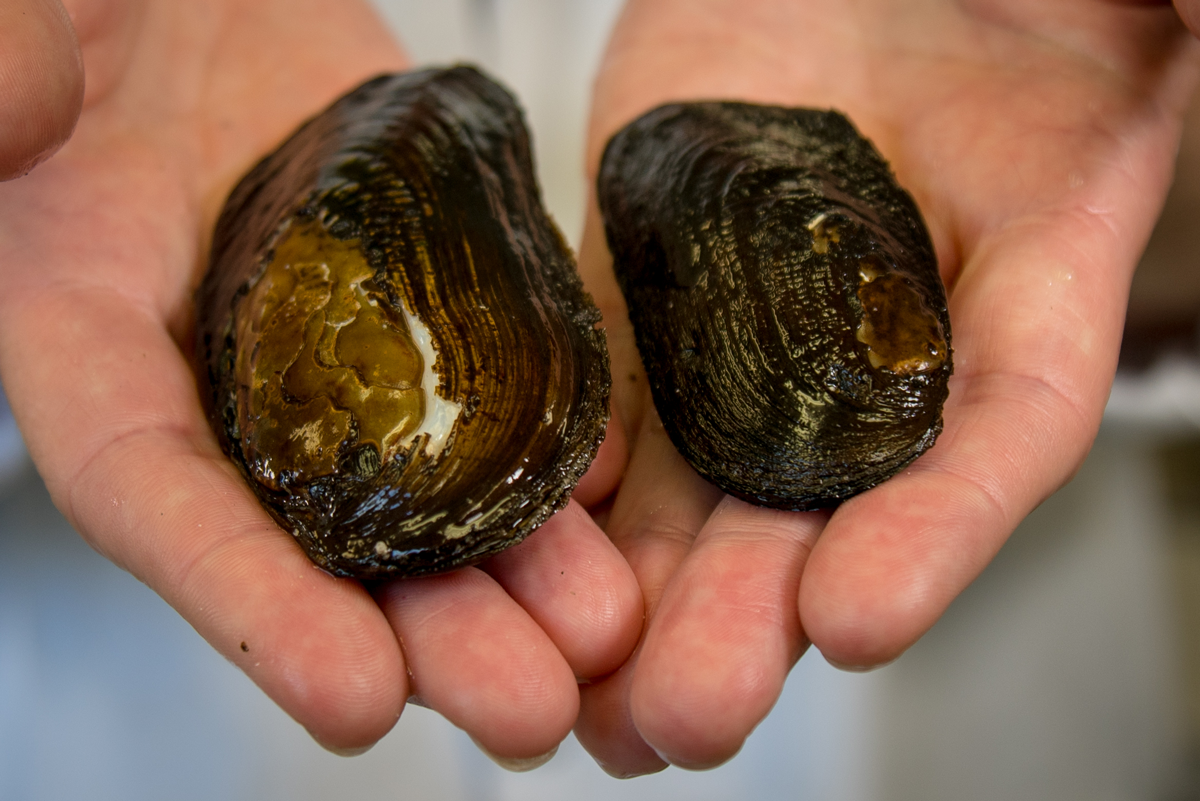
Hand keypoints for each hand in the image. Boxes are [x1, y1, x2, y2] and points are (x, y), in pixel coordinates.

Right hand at [0, 0, 641, 760]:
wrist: (189, 10)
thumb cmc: (83, 33)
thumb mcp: (12, 55)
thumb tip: (18, 117)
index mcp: (96, 351)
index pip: (157, 499)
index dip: (248, 603)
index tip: (349, 696)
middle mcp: (232, 389)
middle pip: (329, 540)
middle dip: (431, 635)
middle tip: (526, 710)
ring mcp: (342, 357)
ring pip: (431, 490)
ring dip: (520, 573)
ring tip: (601, 640)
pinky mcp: (424, 305)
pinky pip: (495, 388)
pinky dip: (555, 452)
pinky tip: (613, 508)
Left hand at [572, 0, 1199, 774]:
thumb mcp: (1125, 26)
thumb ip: (1172, 45)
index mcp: (1020, 289)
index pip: (995, 437)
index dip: (936, 536)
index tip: (858, 621)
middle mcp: (875, 341)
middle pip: (816, 506)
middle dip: (746, 616)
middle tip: (682, 722)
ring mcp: (745, 311)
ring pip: (690, 475)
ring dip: (635, 590)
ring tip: (586, 705)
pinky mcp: (640, 268)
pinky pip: (597, 376)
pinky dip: (560, 460)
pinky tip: (516, 536)